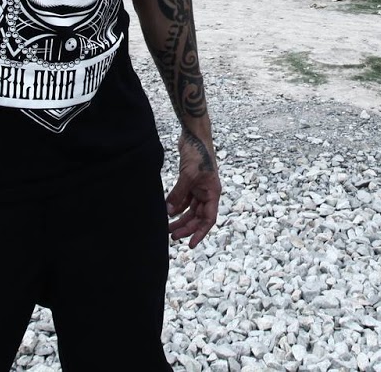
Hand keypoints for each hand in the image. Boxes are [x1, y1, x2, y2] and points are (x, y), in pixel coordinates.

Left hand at [166, 130, 220, 247]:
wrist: (194, 135)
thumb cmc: (198, 153)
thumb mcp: (188, 175)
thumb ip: (179, 194)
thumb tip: (169, 211)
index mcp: (213, 193)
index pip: (209, 219)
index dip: (200, 233)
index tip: (191, 244)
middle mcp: (207, 192)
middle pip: (198, 216)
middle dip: (186, 227)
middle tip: (172, 236)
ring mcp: (199, 187)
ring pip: (190, 209)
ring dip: (180, 219)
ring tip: (168, 228)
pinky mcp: (190, 181)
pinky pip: (184, 199)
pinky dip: (177, 206)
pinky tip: (168, 212)